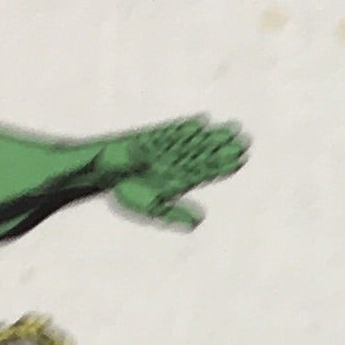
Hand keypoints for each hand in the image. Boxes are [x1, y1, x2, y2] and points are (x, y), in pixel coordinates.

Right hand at [111, 118, 249, 228]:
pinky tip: (201, 122)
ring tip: (232, 128)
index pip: (207, 171)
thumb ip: (175, 214)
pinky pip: (170, 131)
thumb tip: (200, 222)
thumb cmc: (126, 191)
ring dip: (212, 135)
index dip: (224, 165)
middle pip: (205, 153)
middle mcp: (175, 162)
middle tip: (245, 139)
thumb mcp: (152, 208)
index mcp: (179, 179)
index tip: (242, 158)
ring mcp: (164, 148)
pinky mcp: (151, 136)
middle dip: (225, 147)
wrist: (99, 175)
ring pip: (193, 140)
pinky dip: (185, 128)